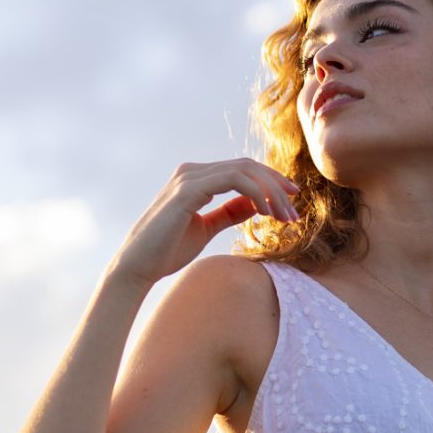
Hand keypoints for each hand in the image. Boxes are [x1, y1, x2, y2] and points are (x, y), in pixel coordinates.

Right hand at [109, 158, 301, 287]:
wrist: (138, 267)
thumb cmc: (167, 250)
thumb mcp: (206, 228)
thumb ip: (229, 212)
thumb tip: (255, 203)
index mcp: (196, 177)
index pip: (242, 170)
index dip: (271, 182)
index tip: (291, 202)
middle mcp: (192, 171)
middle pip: (247, 165)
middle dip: (276, 186)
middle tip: (295, 210)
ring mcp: (189, 177)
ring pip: (244, 170)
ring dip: (271, 191)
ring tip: (286, 216)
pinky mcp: (188, 190)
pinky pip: (233, 180)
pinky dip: (256, 193)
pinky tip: (266, 213)